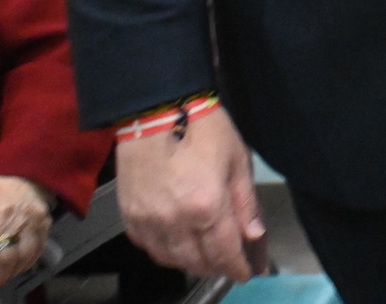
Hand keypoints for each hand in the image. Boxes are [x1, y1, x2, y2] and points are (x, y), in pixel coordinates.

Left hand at [0, 176, 51, 293]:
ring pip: (25, 258)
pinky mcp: (44, 223)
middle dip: (0, 276)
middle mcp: (9, 223)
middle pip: (8, 262)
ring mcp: (30, 222)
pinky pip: (38, 250)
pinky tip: (17, 260)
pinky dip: (28, 260)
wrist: (12, 179)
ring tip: (4, 270)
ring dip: (14, 270)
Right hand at [114, 107, 264, 280]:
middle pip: (198, 262)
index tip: (247, 273)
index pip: (225, 253)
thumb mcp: (236, 160)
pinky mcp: (129, 218)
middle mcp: (175, 222)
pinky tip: (179, 245)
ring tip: (207, 255)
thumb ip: (245, 203)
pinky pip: (150, 249)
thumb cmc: (202, 129)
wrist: (154, 111)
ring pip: (172, 260)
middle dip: (218, 266)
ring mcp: (148, 222)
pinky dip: (167, 253)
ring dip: (192, 262)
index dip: (238, 268)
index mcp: (206, 207)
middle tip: (230, 262)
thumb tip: (255, 235)